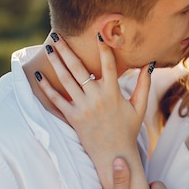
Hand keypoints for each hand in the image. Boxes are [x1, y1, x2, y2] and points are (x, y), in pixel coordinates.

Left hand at [36, 32, 151, 188]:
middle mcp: (96, 97)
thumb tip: (150, 65)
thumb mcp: (139, 107)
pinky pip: (56, 100)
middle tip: (57, 34)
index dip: (103, 49)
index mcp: (113, 93)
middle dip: (67, 50)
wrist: (114, 154)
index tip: (97, 34)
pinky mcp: (72, 117)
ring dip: (56, 62)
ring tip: (48, 48)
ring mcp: (82, 107)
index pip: (108, 65)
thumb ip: (143, 84)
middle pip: (78, 68)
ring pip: (66, 80)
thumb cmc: (128, 130)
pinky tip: (38, 76)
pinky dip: (46, 88)